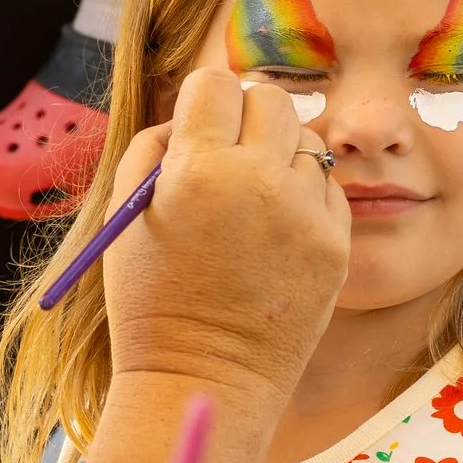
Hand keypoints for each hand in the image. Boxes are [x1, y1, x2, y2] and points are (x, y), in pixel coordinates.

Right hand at [100, 70, 351, 414]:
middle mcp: (258, 181)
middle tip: (230, 155)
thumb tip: (188, 116)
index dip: (203, 101)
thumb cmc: (150, 300)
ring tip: (254, 202)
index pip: (216, 82)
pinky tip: (277, 234)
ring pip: (307, 141)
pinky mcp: (335, 244)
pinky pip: (329, 190)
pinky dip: (305, 199)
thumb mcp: (126, 217)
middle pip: (271, 98)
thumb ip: (152, 149)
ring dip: (280, 157)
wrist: (202, 379)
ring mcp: (304, 214)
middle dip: (247, 117)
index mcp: (197, 169)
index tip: (201, 126)